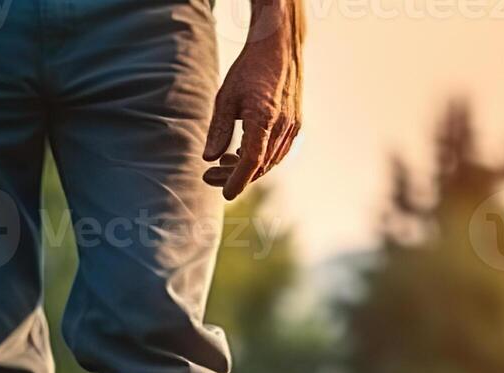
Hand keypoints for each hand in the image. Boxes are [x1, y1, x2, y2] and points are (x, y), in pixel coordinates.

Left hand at [202, 1, 302, 200]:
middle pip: (260, 166)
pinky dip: (259, 159)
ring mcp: (293, 127)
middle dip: (234, 177)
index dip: (238, 180)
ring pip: (270, 162)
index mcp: (265, 118)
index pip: (253, 161)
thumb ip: (218, 130)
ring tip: (221, 165)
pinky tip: (240, 153)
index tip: (225, 194)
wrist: (280, 47)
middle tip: (208, 176)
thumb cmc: (250, 69)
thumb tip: (209, 158)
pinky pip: (277, 151)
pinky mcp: (295, 124)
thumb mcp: (226, 97)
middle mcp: (283, 126)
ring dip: (246, 169)